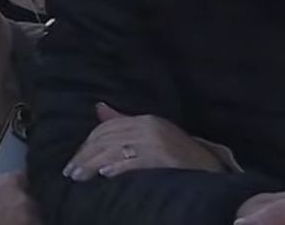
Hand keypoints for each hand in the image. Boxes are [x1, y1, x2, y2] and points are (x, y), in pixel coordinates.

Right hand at [0, 146, 41, 224]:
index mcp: (10, 182)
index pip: (21, 177)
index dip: (13, 183)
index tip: (6, 190)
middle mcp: (24, 199)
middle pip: (28, 197)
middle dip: (18, 201)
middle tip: (4, 209)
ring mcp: (29, 219)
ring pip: (32, 215)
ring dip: (23, 216)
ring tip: (7, 220)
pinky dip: (24, 224)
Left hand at [63, 103, 224, 180]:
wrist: (215, 172)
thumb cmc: (180, 158)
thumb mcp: (152, 136)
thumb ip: (124, 122)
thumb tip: (98, 107)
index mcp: (146, 120)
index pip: (107, 128)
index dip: (87, 144)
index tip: (74, 159)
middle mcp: (150, 127)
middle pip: (107, 139)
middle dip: (85, 156)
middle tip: (70, 172)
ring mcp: (157, 142)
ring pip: (115, 150)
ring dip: (92, 164)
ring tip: (79, 177)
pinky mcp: (165, 157)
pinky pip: (135, 161)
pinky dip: (118, 167)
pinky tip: (105, 175)